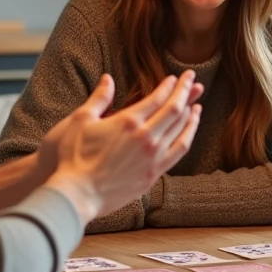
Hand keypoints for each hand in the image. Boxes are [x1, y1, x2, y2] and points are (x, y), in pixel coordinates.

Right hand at [45, 72, 202, 222]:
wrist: (78, 193)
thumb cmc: (74, 157)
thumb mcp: (81, 120)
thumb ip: (99, 98)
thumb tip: (107, 78)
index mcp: (128, 121)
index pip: (157, 97)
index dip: (169, 85)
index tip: (176, 78)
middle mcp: (146, 137)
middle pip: (174, 109)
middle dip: (186, 91)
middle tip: (193, 79)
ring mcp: (153, 157)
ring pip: (181, 130)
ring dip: (191, 114)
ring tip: (197, 103)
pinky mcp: (154, 174)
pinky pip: (179, 151)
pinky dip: (188, 136)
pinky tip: (190, 131)